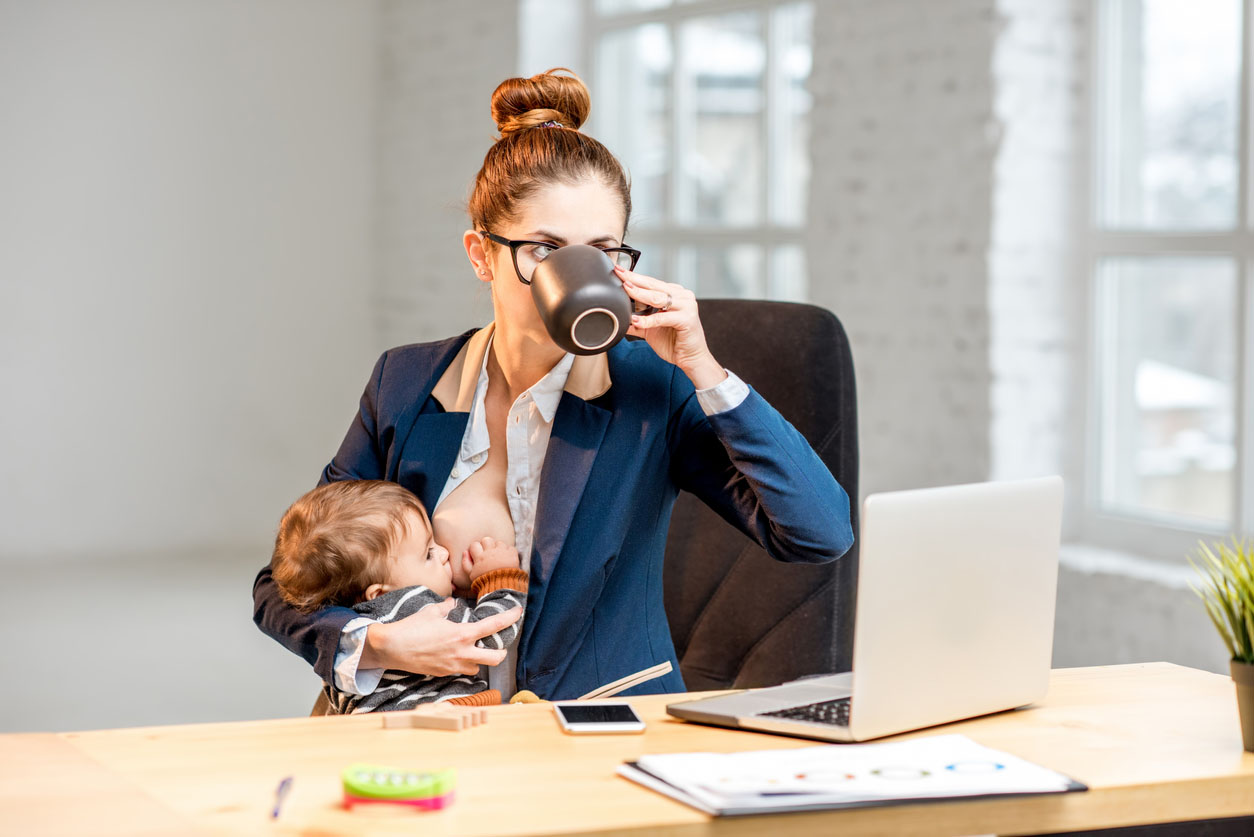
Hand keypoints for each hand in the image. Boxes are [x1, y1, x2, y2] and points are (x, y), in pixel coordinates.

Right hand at [360, 599, 522, 675]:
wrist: (390, 648)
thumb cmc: (410, 627)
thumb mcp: (432, 611)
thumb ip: (447, 607)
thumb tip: (453, 603)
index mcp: (462, 635)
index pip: (493, 626)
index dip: (509, 618)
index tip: (518, 612)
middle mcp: (461, 653)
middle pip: (495, 658)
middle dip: (501, 651)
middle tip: (498, 643)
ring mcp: (452, 666)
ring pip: (478, 667)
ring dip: (480, 659)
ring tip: (475, 649)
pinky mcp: (443, 673)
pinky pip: (461, 671)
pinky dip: (464, 664)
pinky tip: (456, 655)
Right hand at [463, 536, 520, 581]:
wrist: (502, 587)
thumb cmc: (485, 582)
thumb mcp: (471, 575)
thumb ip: (466, 563)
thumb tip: (465, 552)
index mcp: (480, 557)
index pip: (474, 544)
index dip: (475, 548)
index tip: (477, 554)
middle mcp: (490, 552)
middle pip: (486, 540)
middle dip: (486, 545)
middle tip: (488, 553)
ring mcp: (502, 552)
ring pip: (498, 542)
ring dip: (498, 548)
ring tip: (498, 557)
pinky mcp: (512, 554)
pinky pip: (510, 547)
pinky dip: (508, 551)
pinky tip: (506, 558)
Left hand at [617, 265, 726, 389]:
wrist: (691, 359)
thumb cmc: (674, 342)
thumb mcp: (650, 329)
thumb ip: (637, 321)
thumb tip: (619, 317)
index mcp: (675, 294)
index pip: (651, 283)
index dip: (634, 277)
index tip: (619, 272)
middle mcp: (682, 296)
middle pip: (654, 286)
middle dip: (634, 280)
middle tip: (620, 275)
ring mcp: (687, 306)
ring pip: (658, 298)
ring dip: (640, 294)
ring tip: (626, 290)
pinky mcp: (688, 319)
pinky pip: (663, 317)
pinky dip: (649, 319)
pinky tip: (636, 320)